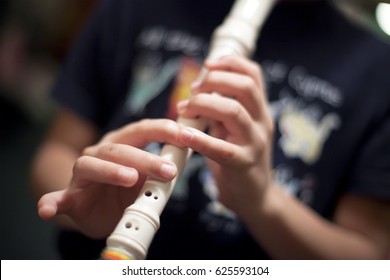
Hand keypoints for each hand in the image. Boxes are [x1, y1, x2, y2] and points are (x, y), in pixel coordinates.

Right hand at [37, 119, 184, 238]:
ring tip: (130, 179)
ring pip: (91, 165)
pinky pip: (57, 198)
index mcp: (122, 144)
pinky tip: (46, 209)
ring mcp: (82, 175)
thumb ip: (164, 168)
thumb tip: (190, 152)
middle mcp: (100, 153)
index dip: (164, 130)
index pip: (142, 130)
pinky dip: (51, 203)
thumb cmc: (127, 190)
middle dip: (146, 158)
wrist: (102, 211)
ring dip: (111, 171)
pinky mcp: (70, 197)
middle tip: (169, 171)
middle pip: (120, 149)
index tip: (187, 136)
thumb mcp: (149, 179)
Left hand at [177, 55, 273, 218]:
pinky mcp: (243, 164)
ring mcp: (255, 143)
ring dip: (204, 104)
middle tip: (193, 89)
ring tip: (184, 109)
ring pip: (234, 111)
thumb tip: (200, 91)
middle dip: (214, 80)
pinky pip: (222, 148)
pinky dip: (200, 139)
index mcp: (260, 111)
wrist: (255, 196)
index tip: (207, 64)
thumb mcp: (236, 130)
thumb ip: (224, 110)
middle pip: (245, 87)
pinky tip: (184, 135)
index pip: (254, 75)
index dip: (230, 63)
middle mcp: (262, 123)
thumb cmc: (239, 159)